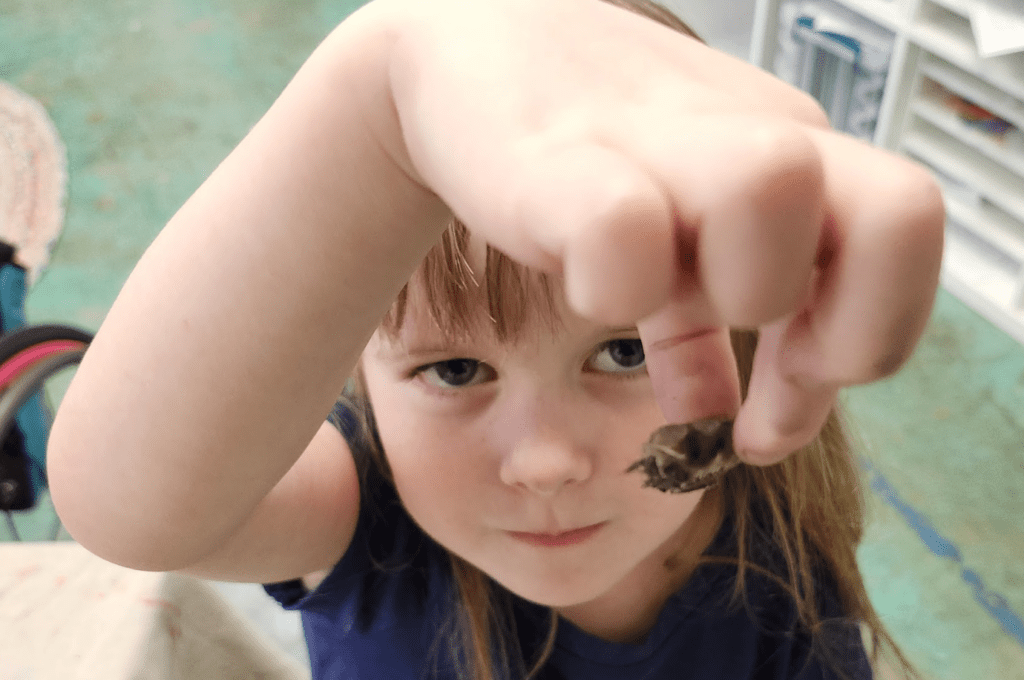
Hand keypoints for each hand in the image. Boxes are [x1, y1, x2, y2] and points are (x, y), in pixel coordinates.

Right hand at [380, 0, 944, 463]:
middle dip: (827, 333)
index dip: (869, 345)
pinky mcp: (561, 157)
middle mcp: (747, 132)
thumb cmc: (581, 153)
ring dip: (727, 289)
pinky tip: (583, 286)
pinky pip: (626, 229)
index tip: (775, 416)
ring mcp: (659, 134)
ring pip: (775, 186)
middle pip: (898, 214)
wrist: (466, 59)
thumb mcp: (667, 248)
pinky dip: (614, 289)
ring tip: (654, 297)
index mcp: (790, 152)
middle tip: (742, 353)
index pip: (908, 235)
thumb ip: (700, 332)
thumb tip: (721, 420)